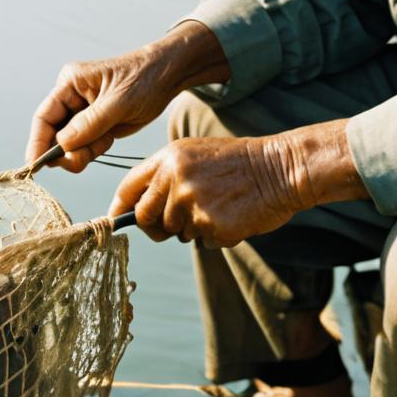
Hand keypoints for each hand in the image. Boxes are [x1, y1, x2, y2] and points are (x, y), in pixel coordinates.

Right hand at [24, 21, 228, 172]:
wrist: (169, 77)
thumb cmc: (145, 78)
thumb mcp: (119, 100)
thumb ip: (90, 123)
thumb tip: (62, 144)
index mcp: (70, 83)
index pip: (44, 116)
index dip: (38, 142)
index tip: (36, 166)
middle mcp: (72, 97)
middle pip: (54, 134)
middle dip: (65, 151)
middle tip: (79, 161)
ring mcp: (83, 113)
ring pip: (69, 145)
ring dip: (82, 152)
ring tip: (104, 141)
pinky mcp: (96, 125)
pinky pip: (85, 147)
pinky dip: (94, 150)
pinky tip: (109, 139)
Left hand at [108, 136, 303, 247]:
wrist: (280, 168)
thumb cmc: (239, 164)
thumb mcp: (196, 155)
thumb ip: (166, 176)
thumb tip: (136, 209)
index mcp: (170, 158)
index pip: (129, 187)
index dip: (120, 208)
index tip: (116, 220)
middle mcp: (175, 178)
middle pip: (144, 217)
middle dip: (158, 225)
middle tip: (183, 218)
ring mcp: (191, 202)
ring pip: (176, 232)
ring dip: (194, 227)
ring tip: (219, 204)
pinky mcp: (210, 225)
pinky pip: (202, 241)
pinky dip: (216, 234)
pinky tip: (233, 214)